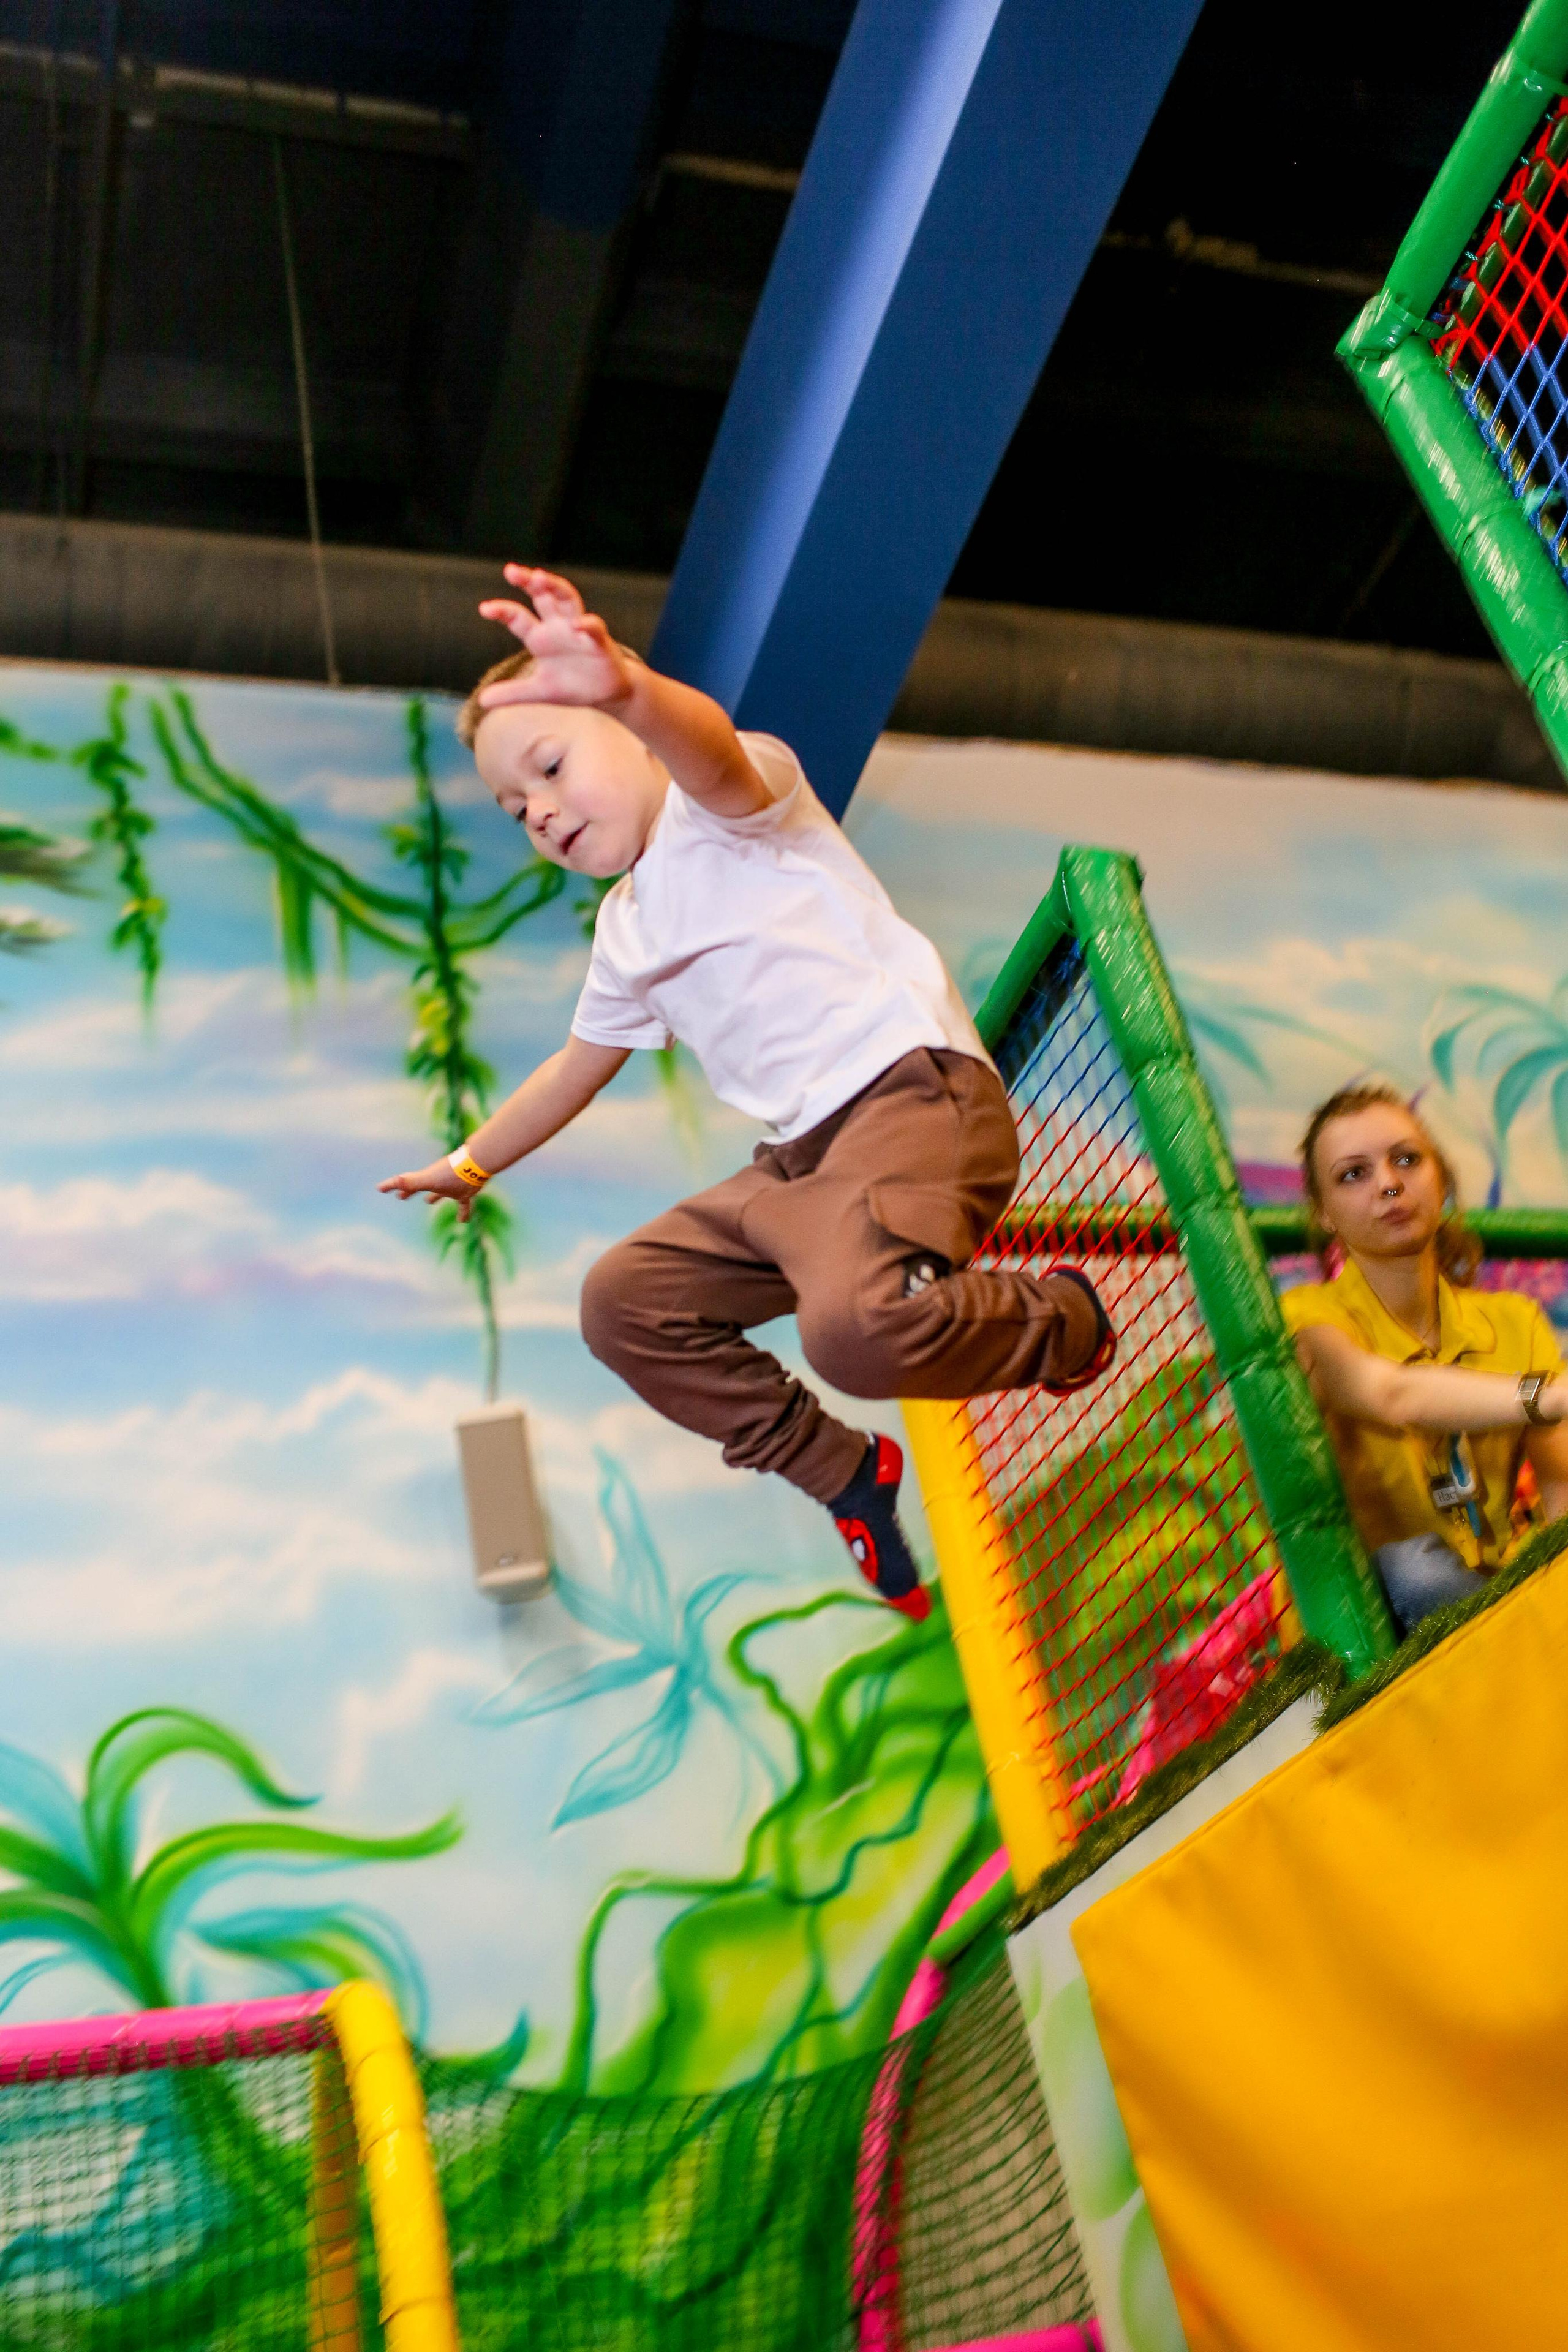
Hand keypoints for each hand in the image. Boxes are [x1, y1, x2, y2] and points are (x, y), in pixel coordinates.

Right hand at [379, 1158, 482, 1223]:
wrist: (475, 1164)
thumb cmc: (449, 1174)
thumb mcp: (426, 1180)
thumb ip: (407, 1182)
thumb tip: (380, 1186)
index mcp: (426, 1179)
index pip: (405, 1183)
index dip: (392, 1186)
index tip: (380, 1189)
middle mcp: (437, 1181)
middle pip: (420, 1186)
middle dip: (410, 1191)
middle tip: (401, 1197)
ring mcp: (451, 1185)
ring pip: (440, 1192)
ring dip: (434, 1197)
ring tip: (428, 1201)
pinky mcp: (466, 1191)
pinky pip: (463, 1204)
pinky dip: (462, 1212)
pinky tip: (463, 1221)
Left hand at [476, 566, 636, 713]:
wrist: (607, 694)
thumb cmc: (572, 686)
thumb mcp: (539, 691)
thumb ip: (512, 693)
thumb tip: (482, 700)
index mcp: (540, 636)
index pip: (517, 617)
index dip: (502, 611)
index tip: (484, 609)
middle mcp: (558, 626)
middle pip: (542, 596)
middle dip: (528, 582)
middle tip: (511, 571)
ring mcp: (579, 631)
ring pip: (568, 598)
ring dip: (555, 586)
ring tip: (540, 576)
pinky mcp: (600, 642)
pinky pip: (594, 627)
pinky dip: (587, 624)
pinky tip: (578, 625)